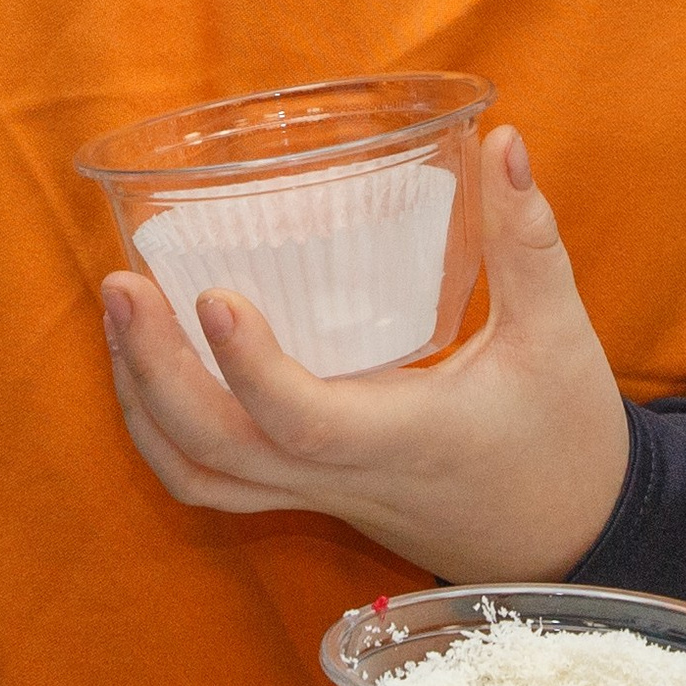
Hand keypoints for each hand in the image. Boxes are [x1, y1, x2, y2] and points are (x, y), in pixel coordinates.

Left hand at [100, 124, 631, 580]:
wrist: (568, 543)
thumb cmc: (564, 443)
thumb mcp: (559, 339)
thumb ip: (528, 242)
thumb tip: (503, 142)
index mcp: (405, 440)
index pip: (307, 422)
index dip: (251, 368)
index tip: (214, 296)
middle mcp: (344, 475)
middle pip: (218, 453)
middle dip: (153, 372)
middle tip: (119, 283)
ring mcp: (316, 494)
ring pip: (200, 476)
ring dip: (142, 403)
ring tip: (117, 313)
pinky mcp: (306, 494)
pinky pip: (211, 481)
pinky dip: (162, 430)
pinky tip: (146, 361)